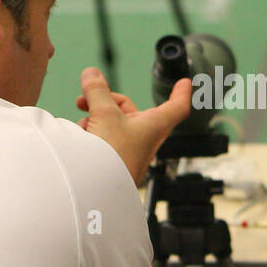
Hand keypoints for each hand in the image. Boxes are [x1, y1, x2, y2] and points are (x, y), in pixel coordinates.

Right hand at [75, 67, 192, 184]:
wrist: (98, 192)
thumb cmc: (113, 157)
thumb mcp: (103, 114)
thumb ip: (97, 91)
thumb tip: (92, 73)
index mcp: (154, 125)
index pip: (176, 107)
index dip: (181, 93)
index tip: (185, 82)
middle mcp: (144, 137)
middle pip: (130, 109)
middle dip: (106, 101)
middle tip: (84, 100)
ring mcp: (129, 149)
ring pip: (113, 123)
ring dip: (95, 118)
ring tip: (83, 124)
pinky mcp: (114, 159)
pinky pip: (104, 138)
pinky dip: (92, 133)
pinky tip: (82, 137)